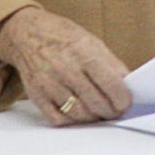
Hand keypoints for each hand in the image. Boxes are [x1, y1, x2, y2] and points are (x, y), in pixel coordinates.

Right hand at [0, 7, 131, 125]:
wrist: (26, 34)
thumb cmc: (63, 36)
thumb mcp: (92, 41)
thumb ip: (111, 64)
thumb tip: (128, 85)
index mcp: (83, 52)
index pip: (111, 84)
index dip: (123, 99)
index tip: (127, 103)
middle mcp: (65, 68)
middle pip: (96, 103)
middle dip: (111, 111)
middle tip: (116, 111)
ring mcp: (49, 83)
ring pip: (79, 114)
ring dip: (93, 117)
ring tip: (99, 111)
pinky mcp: (37, 96)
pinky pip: (59, 119)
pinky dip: (73, 120)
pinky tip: (79, 112)